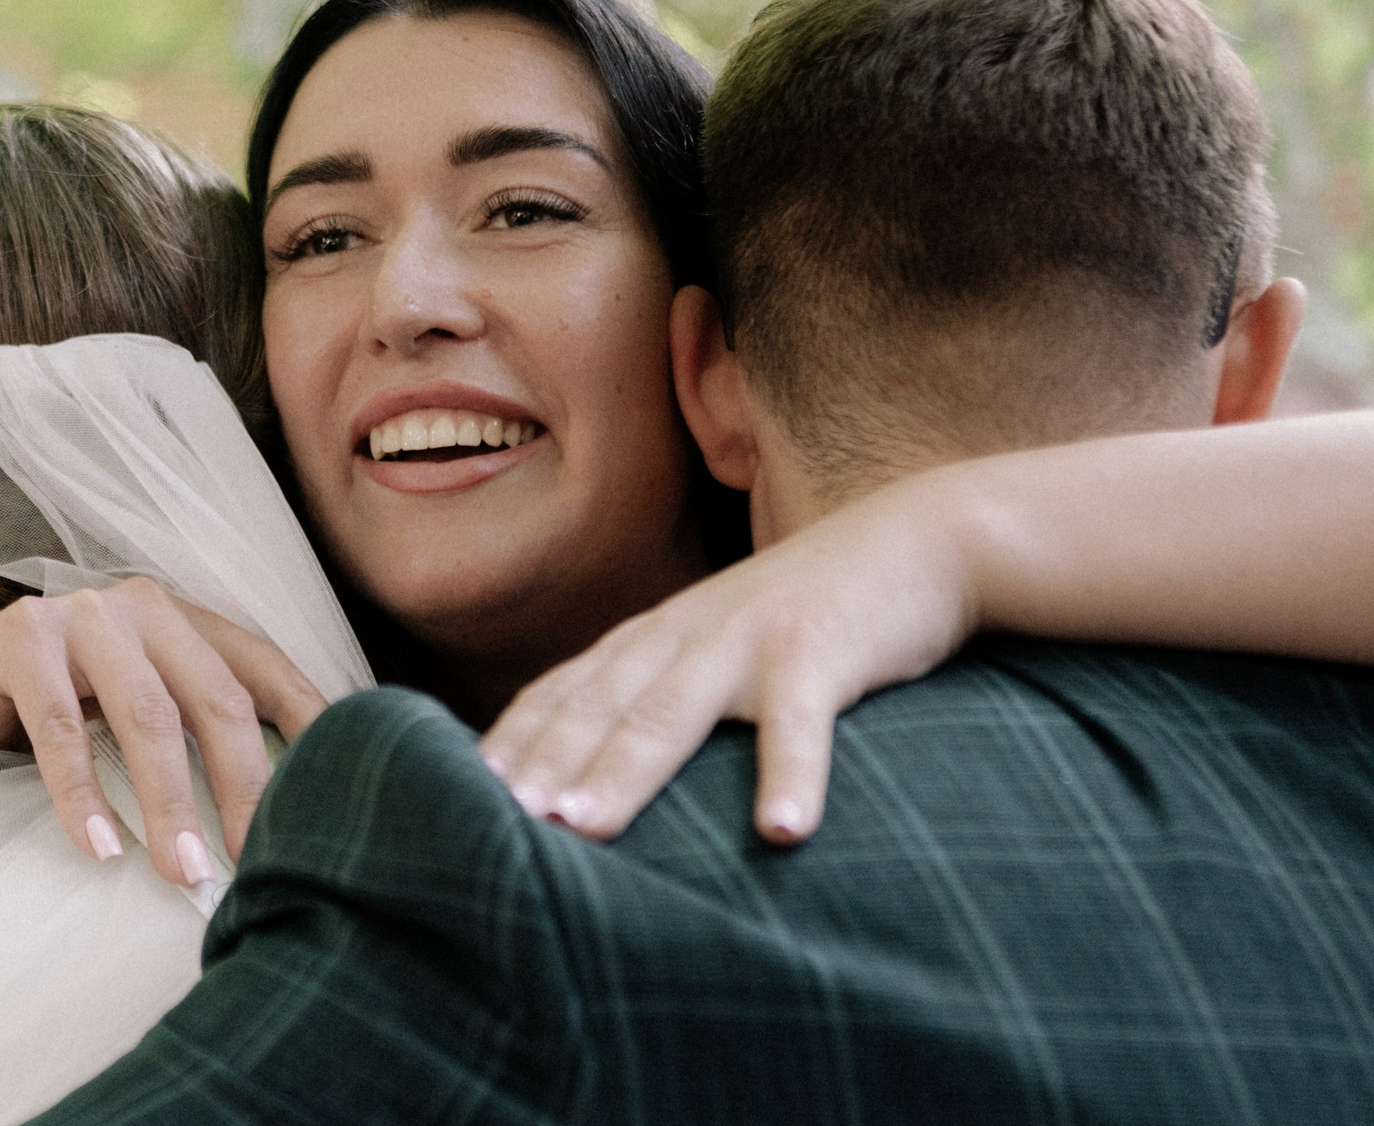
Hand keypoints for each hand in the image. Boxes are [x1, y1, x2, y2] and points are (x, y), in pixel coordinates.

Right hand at [0, 578, 327, 890]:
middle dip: (243, 786)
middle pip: (216, 698)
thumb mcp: (133, 716)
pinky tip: (98, 847)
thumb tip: (283, 813)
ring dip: (170, 803)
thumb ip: (194, 735)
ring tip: (186, 872)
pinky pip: (62, 728)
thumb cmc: (54, 716)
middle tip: (257, 862)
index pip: (264, 668)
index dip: (308, 727)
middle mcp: (142, 604)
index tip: (340, 795)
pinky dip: (82, 795)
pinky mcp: (21, 639)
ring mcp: (81, 614)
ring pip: (147, 714)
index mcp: (183, 618)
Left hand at [478, 480, 984, 844]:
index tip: (461, 799)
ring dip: (627, 773)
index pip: (561, 694)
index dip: (511, 744)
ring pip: (673, 711)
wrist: (913, 542)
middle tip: (494, 822)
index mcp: (652, 638)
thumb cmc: (805, 618)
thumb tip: (596, 777)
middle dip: (543, 764)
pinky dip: (792, 774)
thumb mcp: (719, 649)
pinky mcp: (821, 649)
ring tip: (584, 830)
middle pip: (598, 707)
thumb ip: (662, 698)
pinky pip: (801, 720)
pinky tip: (783, 831)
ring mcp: (748, 638)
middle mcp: (683, 634)